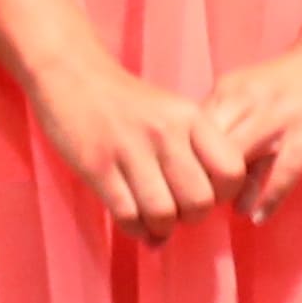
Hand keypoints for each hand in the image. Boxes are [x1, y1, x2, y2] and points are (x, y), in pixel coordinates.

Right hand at [24, 44, 237, 241]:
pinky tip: (133, 222)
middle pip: (199, 201)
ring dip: (161, 228)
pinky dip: (134, 229)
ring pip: (163, 213)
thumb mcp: (171, 112)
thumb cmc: (125, 101)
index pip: (231, 171)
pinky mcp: (96, 166)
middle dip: (190, 217)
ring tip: (154, 222)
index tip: (205, 192)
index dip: (223, 194)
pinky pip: (126, 214)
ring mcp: (129, 149)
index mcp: (190, 117)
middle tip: (177, 212)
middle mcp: (165, 132)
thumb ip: (192, 152)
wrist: (71, 73)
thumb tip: (200, 209)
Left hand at [195, 19, 301, 219]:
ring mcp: (278, 114)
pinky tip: (259, 217)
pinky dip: (269, 197)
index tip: (180, 190)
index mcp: (227, 90)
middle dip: (197, 183)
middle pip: (204, 149)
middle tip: (198, 209)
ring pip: (236, 159)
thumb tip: (215, 182)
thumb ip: (234, 132)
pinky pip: (284, 170)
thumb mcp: (254, 98)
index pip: (187, 134)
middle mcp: (246, 100)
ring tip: (226, 213)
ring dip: (227, 192)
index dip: (180, 166)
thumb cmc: (295, 79)